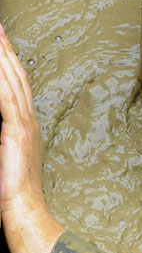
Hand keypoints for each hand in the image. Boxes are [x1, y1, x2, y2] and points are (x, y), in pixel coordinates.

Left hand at [0, 24, 63, 252]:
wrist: (24, 208)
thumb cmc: (13, 190)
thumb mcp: (7, 157)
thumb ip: (3, 137)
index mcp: (27, 125)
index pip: (17, 86)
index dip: (9, 63)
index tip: (2, 44)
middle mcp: (29, 120)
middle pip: (17, 76)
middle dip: (6, 50)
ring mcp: (24, 124)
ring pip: (13, 81)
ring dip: (3, 56)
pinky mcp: (16, 131)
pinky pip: (6, 97)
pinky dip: (1, 77)